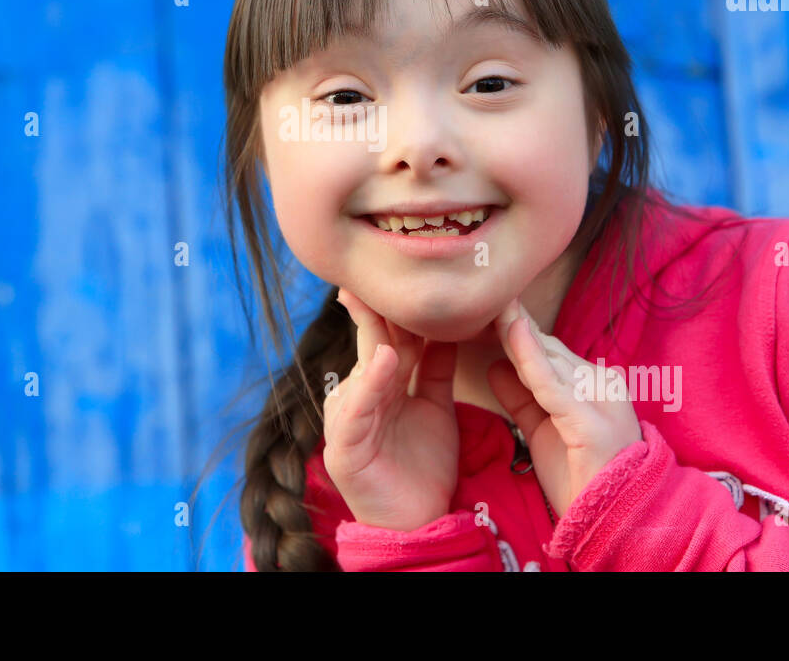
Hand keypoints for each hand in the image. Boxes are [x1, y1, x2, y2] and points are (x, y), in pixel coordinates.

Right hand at [322, 287, 459, 532]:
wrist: (419, 522)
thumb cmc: (424, 467)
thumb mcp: (436, 407)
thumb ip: (434, 368)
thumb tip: (445, 327)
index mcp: (381, 384)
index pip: (388, 335)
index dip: (396, 306)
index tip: (405, 268)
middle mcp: (360, 395)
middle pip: (373, 343)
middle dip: (379, 307)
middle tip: (387, 266)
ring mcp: (348, 420)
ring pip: (364, 369)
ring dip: (377, 338)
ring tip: (387, 305)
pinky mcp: (344, 447)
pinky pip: (356, 411)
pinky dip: (370, 384)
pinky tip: (383, 360)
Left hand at [487, 299, 642, 519]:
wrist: (613, 522)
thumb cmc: (581, 479)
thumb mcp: (542, 429)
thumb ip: (522, 397)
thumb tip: (495, 365)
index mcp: (594, 383)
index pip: (548, 349)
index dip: (516, 330)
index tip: (487, 304)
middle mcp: (601, 382)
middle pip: (546, 348)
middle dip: (512, 323)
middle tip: (482, 290)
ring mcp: (599, 398)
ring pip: (547, 358)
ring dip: (515, 331)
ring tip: (489, 302)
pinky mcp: (589, 418)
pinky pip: (550, 382)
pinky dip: (529, 356)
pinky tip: (512, 331)